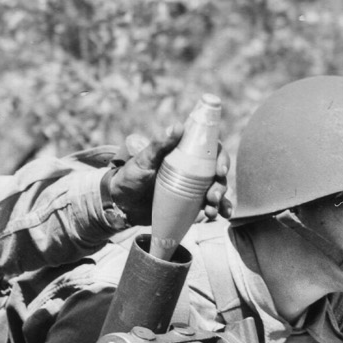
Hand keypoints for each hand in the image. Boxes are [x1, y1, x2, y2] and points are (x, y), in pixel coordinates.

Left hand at [101, 126, 230, 224]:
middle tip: (213, 195)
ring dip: (220, 199)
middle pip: (217, 172)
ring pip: (217, 189)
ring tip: (210, 211)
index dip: (221, 158)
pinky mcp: (191, 204)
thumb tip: (178, 126)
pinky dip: (219, 210)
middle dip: (221, 184)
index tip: (220, 170)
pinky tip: (220, 215)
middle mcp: (193, 169)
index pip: (211, 149)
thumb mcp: (144, 160)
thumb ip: (159, 145)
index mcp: (184, 153)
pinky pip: (211, 205)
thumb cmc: (131, 176)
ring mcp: (193, 187)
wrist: (121, 204)